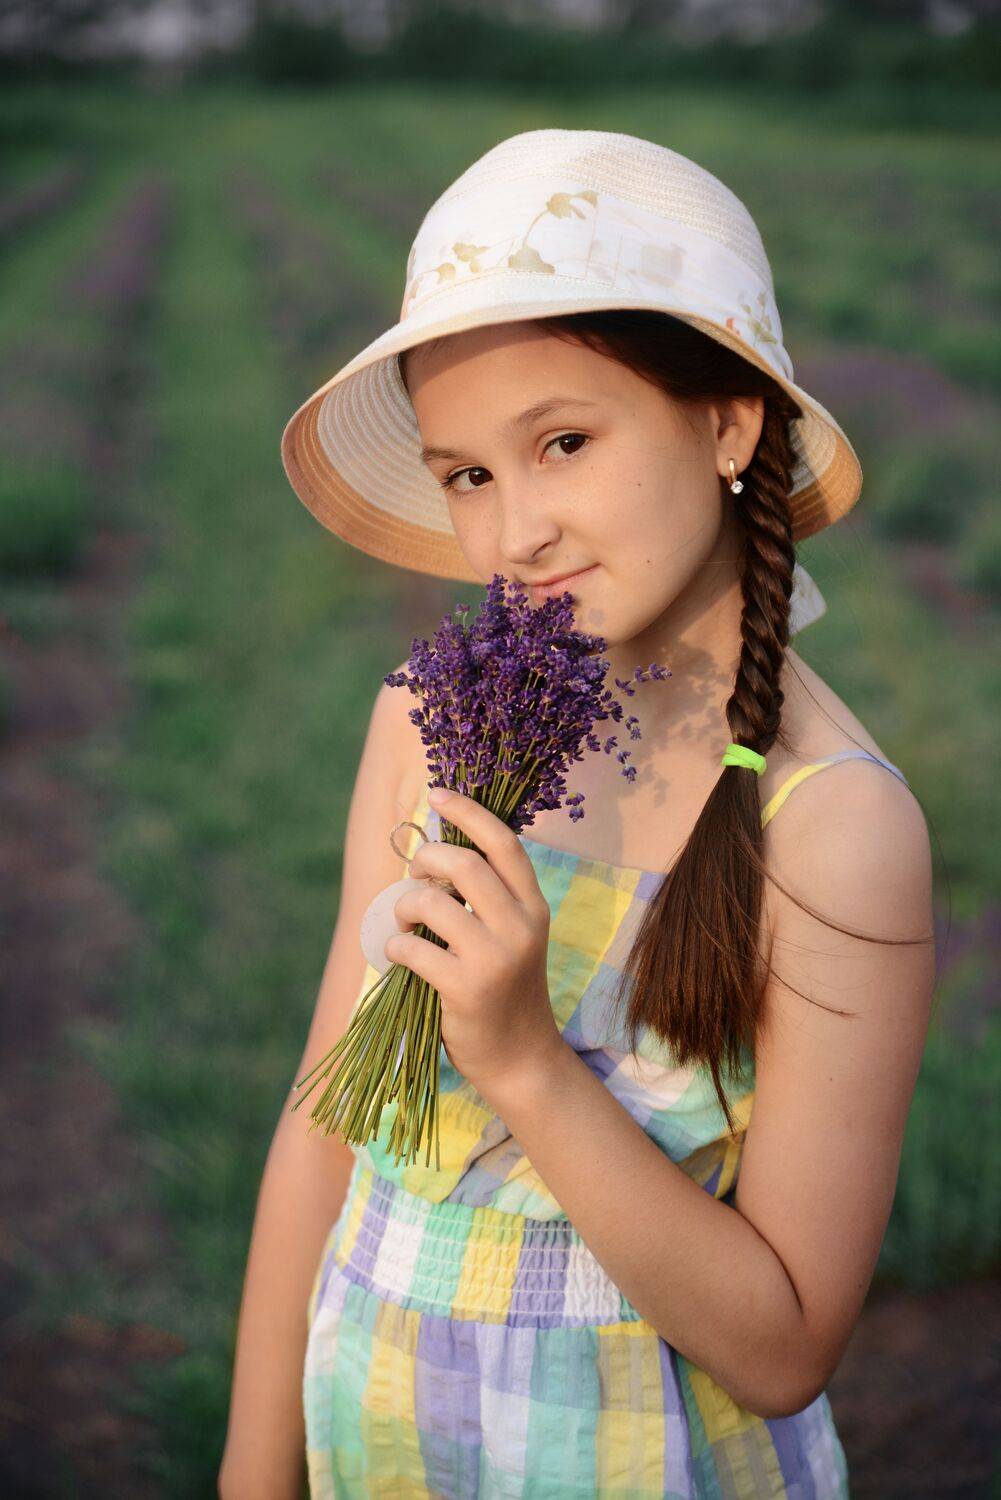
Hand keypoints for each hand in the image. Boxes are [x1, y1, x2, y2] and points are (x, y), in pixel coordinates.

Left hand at [387, 786, 564, 1106]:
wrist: (520, 1058)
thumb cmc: (504, 989)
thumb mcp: (511, 936)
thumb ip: (486, 898)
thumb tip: (432, 855)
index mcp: (534, 906)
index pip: (504, 843)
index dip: (468, 813)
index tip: (438, 795)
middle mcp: (522, 927)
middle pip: (465, 865)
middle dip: (426, 859)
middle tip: (414, 873)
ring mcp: (496, 959)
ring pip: (434, 904)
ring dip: (406, 906)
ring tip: (406, 922)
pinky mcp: (467, 989)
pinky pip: (413, 948)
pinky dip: (396, 946)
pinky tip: (402, 956)